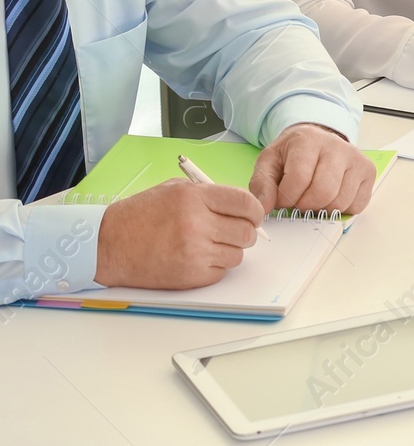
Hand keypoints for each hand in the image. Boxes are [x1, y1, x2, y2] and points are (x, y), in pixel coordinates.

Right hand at [94, 178, 263, 289]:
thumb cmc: (139, 215)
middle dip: (244, 231)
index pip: (246, 203)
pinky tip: (196, 258)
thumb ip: (210, 194)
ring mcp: (194, 252)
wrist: (107, 245)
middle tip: (231, 231)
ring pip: (237, 254)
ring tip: (208, 244)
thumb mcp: (174, 190)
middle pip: (247, 232)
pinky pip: (221, 272)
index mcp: (195, 198)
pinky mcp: (189, 276)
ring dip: (229, 250)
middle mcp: (197, 224)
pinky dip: (214, 267)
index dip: (254, 211)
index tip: (252, 215)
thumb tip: (242, 205)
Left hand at [250, 123, 376, 214]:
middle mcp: (337, 146)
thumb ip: (261, 185)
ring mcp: (357, 158)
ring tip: (314, 199)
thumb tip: (263, 208)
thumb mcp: (268, 162)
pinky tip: (331, 198)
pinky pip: (358, 205)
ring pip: (341, 202)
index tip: (281, 199)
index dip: (286, 198)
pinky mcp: (368, 171)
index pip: (299, 180)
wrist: (316, 140)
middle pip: (323, 192)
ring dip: (323, 209)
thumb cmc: (292, 153)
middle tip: (298, 202)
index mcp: (309, 140)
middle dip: (305, 206)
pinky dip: (342, 209)